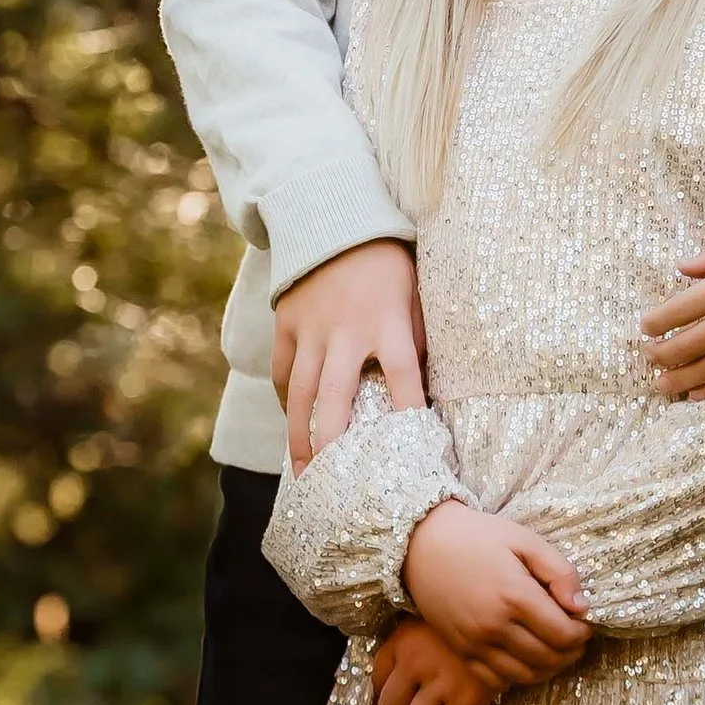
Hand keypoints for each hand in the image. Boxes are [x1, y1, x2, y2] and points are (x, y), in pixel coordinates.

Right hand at [272, 236, 425, 468]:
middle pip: (337, 399)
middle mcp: (346, 331)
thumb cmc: (387, 263)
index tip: (416, 452)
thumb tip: (424, 386)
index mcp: (388, 322)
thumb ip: (417, 336)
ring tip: (302, 473)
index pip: (404, 376)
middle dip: (333, 446)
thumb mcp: (416, 292)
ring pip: (300, 394)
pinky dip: (284, 399)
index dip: (410, 413)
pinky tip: (291, 422)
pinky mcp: (287, 323)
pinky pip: (281, 370)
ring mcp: (311, 329)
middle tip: (332, 486)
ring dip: (300, 437)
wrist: (337, 218)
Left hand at [369, 618, 512, 704]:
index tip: (391, 704)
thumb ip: (412, 641)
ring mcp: (440, 683)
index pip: (377, 678)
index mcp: (403, 641)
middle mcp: (415, 663)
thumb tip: (396, 674)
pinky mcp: (467, 698)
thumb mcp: (433, 619)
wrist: (506, 616)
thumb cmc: (470, 616)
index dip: (380, 696)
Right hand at [401, 502, 589, 681]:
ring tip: (556, 651)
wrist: (423, 543)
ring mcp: (474, 643)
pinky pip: (495, 681)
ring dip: (548, 669)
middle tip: (576, 639)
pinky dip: (518, 677)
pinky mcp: (460, 651)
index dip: (582, 634)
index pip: (563, 634)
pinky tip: (526, 659)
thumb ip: (559, 571)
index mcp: (515, 595)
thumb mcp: (525, 540)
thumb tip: (582, 607)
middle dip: (571, 653)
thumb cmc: (478, 536)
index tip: (585, 623)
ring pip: (525, 675)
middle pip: (548, 658)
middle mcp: (494, 626)